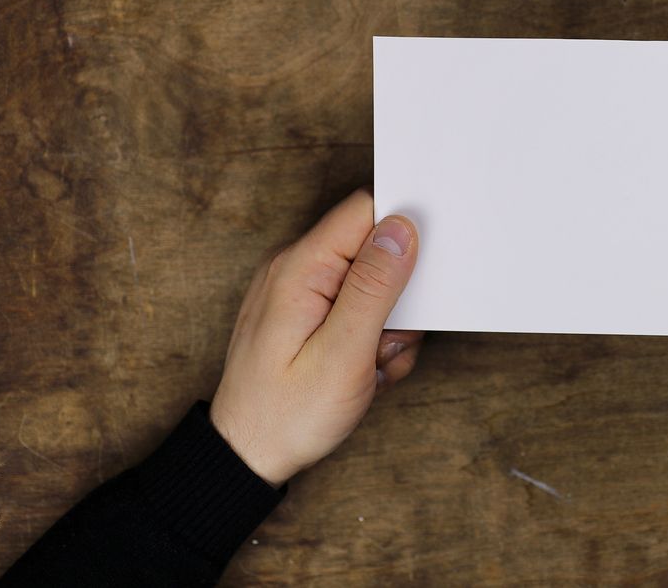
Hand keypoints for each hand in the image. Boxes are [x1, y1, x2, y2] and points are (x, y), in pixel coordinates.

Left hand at [210, 189, 423, 485]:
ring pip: (375, 286)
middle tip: (387, 345)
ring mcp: (301, 291)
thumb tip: (401, 227)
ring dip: (388, 327)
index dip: (403, 231)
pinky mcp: (308, 312)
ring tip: (371, 367)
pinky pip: (359, 309)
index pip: (366, 211)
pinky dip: (372, 341)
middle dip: (398, 298)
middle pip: (375, 249)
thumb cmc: (288, 414)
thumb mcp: (343, 354)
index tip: (421, 274)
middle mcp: (297, 269)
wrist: (247, 457)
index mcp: (301, 268)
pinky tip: (363, 372)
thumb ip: (375, 286)